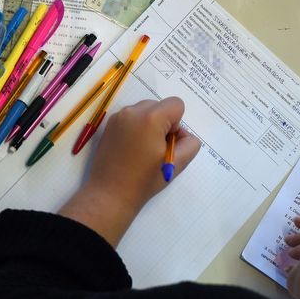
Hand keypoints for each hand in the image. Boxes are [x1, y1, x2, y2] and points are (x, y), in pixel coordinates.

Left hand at [86, 97, 200, 210]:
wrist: (110, 193)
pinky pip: (132, 117)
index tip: (167, 143)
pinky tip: (132, 149)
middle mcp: (133, 111)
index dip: (177, 124)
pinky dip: (137, 127)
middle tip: (157, 149)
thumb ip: (190, 143)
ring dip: (150, 125)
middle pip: (160, 106)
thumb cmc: (145, 180)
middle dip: (164, 123)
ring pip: (146, 110)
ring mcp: (118, 116)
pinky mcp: (109, 124)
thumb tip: (182, 135)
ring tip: (143, 150)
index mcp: (151, 118)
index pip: (176, 104)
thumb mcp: (177, 164)